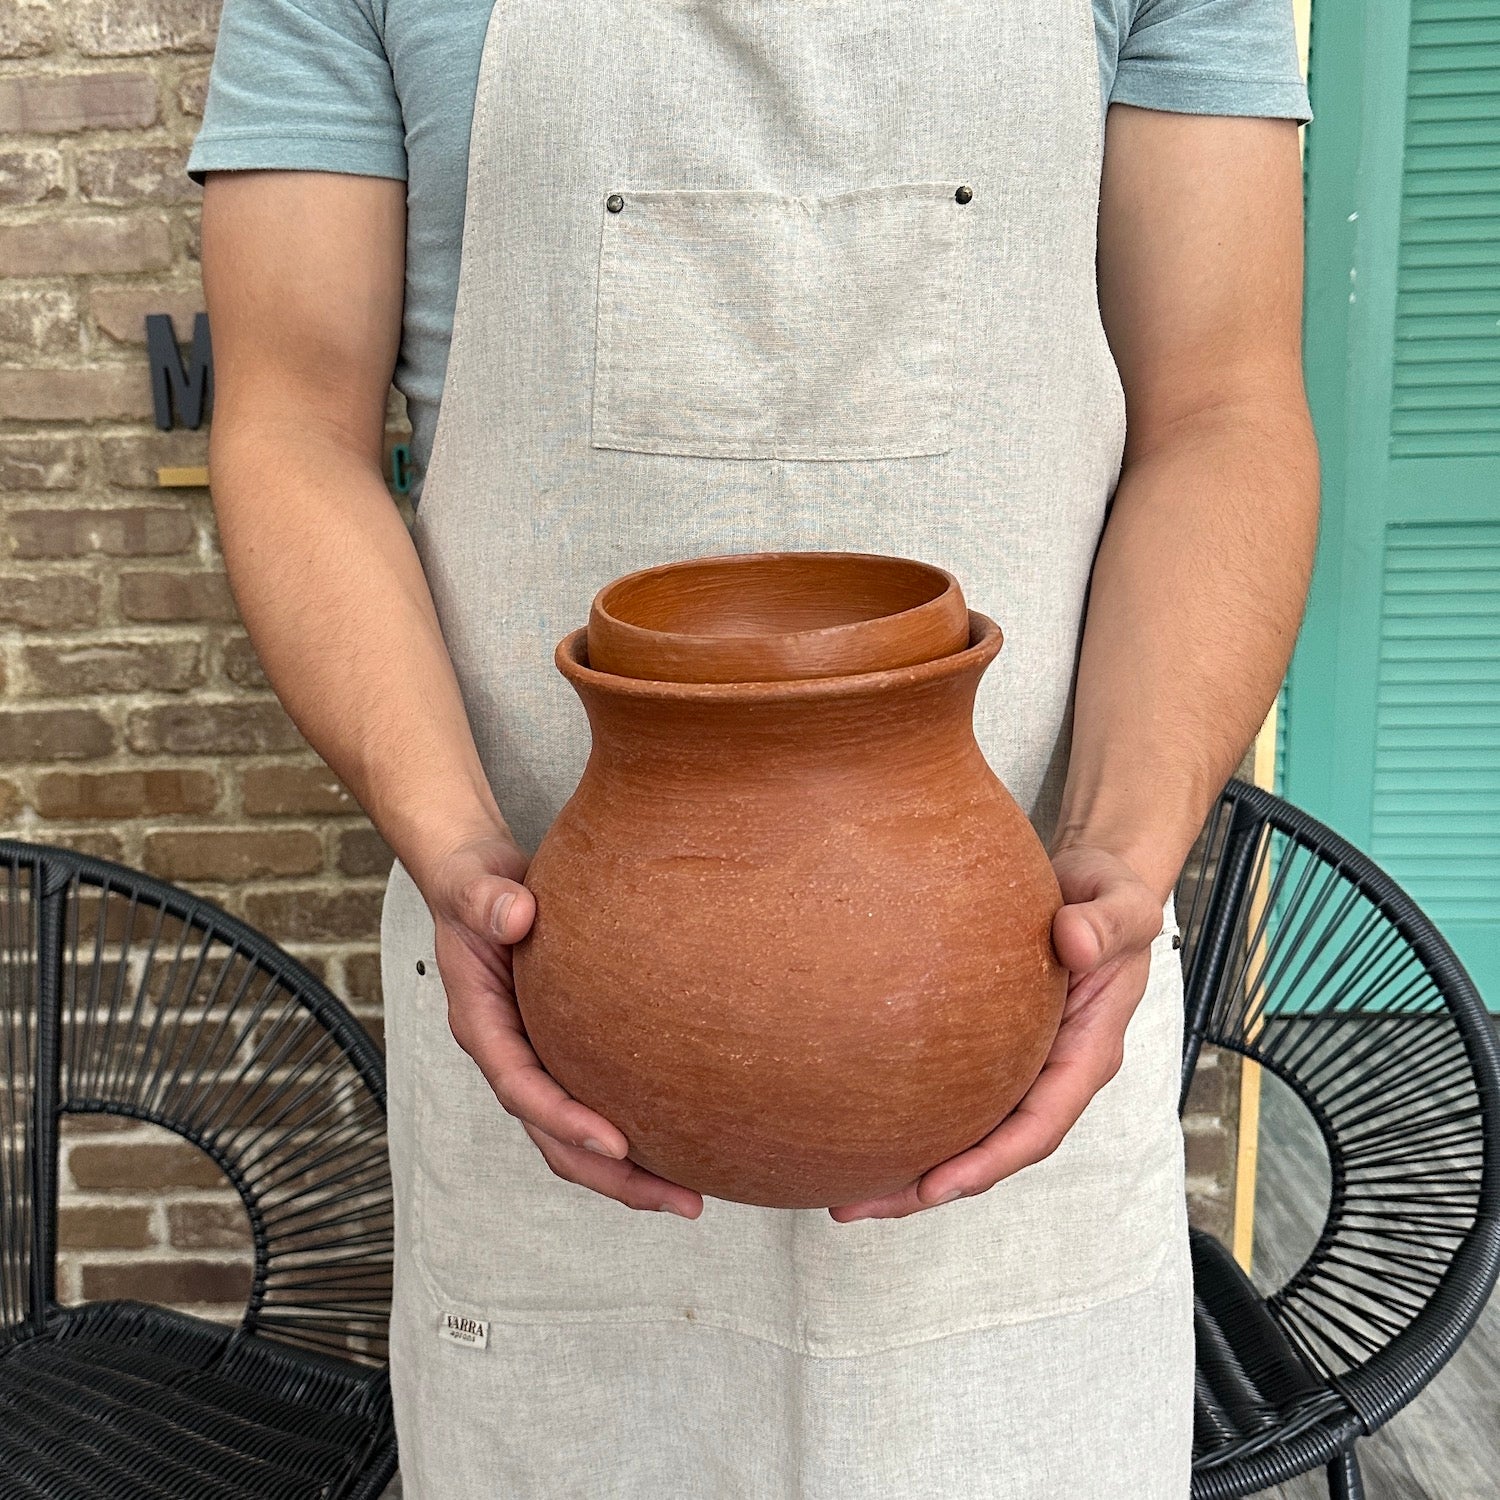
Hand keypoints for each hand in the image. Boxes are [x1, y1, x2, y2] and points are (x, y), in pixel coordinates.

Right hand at [418, 828, 703, 1218]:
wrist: (480, 881)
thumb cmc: (475, 885)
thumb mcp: (474, 886)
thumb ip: (488, 901)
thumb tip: (517, 917)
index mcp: (481, 1025)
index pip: (521, 1088)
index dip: (565, 1121)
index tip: (617, 1144)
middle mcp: (509, 1053)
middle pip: (556, 1137)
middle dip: (614, 1176)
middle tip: (682, 1201)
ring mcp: (538, 1056)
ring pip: (578, 1135)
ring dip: (631, 1171)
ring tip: (694, 1196)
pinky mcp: (563, 1049)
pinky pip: (598, 1099)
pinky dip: (637, 1128)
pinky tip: (686, 1137)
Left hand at [827, 842, 1164, 1221]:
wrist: (1090, 884)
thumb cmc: (1109, 895)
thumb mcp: (1122, 902)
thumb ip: (1104, 922)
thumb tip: (1073, 942)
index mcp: (1088, 1052)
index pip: (1039, 1125)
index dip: (990, 1162)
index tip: (936, 1186)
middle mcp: (1051, 1071)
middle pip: (991, 1149)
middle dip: (927, 1188)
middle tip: (856, 1206)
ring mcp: (1019, 1064)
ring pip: (964, 1132)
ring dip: (907, 1168)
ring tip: (840, 1193)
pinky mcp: (989, 1047)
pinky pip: (949, 1093)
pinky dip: (907, 1118)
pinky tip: (856, 1122)